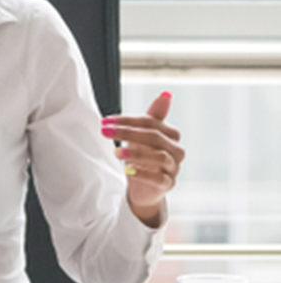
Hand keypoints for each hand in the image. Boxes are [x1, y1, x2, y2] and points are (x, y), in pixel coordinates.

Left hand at [101, 91, 184, 226]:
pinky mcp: (168, 184)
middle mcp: (176, 150)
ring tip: (117, 153)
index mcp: (171, 135)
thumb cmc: (143, 157)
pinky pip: (157, 178)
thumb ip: (153, 116)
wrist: (144, 187)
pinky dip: (142, 172)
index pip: (150, 122)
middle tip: (106, 132)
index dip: (127, 121)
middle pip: (154, 137)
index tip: (106, 121)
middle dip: (128, 133)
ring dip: (135, 153)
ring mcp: (173, 168)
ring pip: (158, 157)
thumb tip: (165, 94)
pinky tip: (127, 169)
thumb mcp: (144, 136)